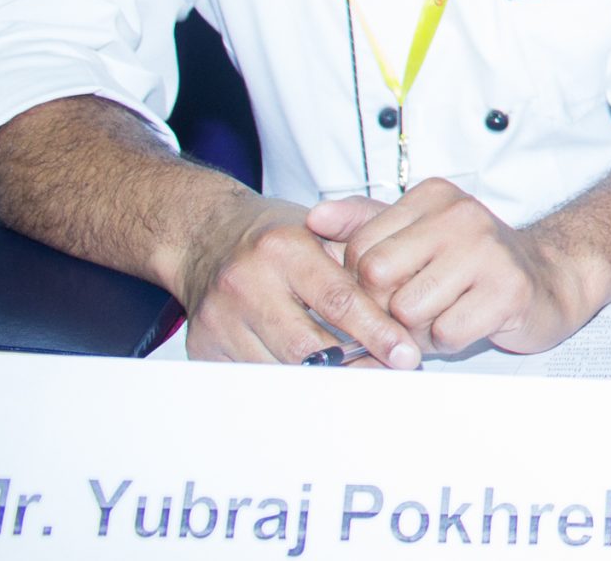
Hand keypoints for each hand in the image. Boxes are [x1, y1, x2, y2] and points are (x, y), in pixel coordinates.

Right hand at [174, 194, 420, 366]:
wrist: (207, 236)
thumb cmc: (276, 236)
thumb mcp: (324, 228)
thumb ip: (365, 258)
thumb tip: (406, 305)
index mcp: (284, 248)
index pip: (339, 300)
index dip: (376, 333)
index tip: (405, 355)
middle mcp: (247, 282)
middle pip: (308, 347)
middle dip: (355, 367)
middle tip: (388, 375)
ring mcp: (221, 318)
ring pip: (282, 370)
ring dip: (323, 379)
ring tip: (357, 377)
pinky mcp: (204, 347)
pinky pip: (255, 378)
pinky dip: (288, 381)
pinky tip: (312, 377)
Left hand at [309, 179, 589, 357]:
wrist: (548, 279)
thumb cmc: (473, 262)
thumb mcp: (417, 233)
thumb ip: (362, 223)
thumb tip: (314, 220)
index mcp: (433, 196)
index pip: (359, 248)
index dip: (364, 282)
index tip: (391, 286)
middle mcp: (461, 215)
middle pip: (377, 277)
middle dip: (387, 305)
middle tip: (415, 305)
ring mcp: (488, 251)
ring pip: (408, 309)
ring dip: (419, 326)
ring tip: (445, 311)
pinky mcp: (509, 290)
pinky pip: (445, 332)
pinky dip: (449, 339)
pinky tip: (468, 321)